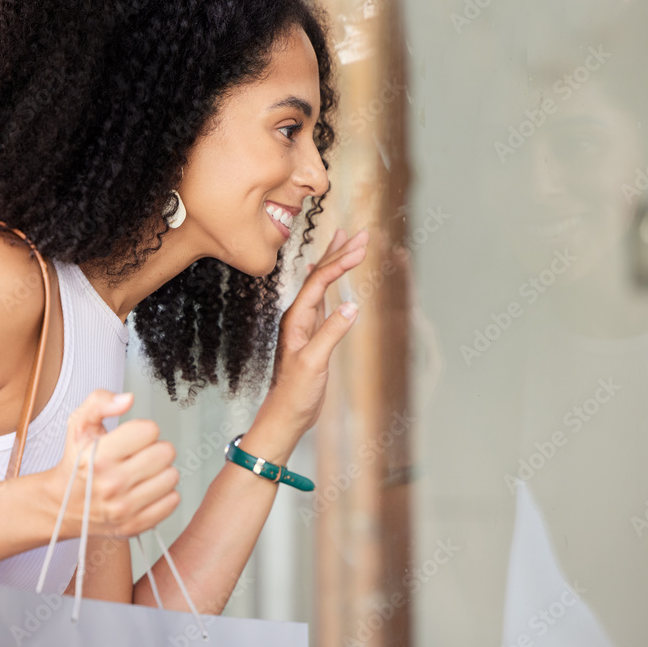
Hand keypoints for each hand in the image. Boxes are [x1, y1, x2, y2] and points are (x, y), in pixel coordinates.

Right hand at [45, 389, 179, 539]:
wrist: (61, 505)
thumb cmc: (75, 463)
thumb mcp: (79, 424)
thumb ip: (100, 401)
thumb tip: (128, 399)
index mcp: (98, 456)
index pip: (149, 430)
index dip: (143, 429)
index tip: (132, 438)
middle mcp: (111, 484)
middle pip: (165, 453)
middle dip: (154, 449)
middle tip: (139, 455)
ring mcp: (124, 508)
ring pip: (171, 477)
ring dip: (160, 472)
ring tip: (142, 473)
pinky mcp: (134, 525)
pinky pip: (172, 502)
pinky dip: (163, 494)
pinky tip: (146, 489)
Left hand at [264, 227, 368, 436]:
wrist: (286, 415)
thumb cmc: (295, 393)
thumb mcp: (314, 363)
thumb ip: (331, 333)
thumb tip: (352, 305)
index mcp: (296, 319)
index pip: (319, 282)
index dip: (340, 262)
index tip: (361, 248)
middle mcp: (298, 316)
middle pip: (320, 276)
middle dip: (339, 252)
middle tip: (361, 233)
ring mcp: (304, 323)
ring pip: (321, 284)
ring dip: (334, 262)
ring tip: (345, 239)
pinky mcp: (312, 334)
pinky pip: (321, 299)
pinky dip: (329, 282)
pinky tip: (327, 273)